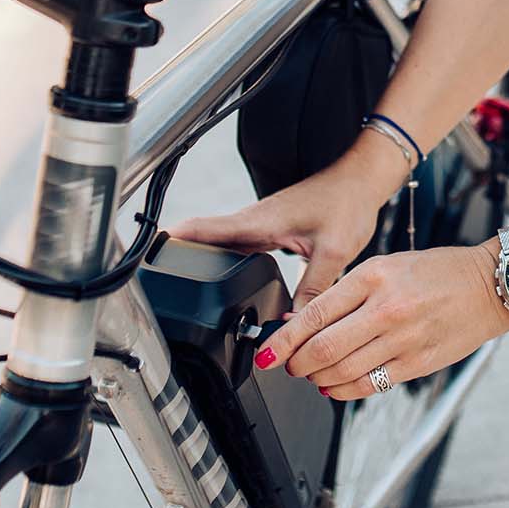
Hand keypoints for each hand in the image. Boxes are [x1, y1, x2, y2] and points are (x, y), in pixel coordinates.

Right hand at [166, 166, 386, 306]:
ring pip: (218, 244)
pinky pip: (235, 246)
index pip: (204, 229)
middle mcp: (253, 221)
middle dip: (179, 258)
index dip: (173, 241)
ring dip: (200, 259)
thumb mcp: (333, 254)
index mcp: (259, 222)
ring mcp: (258, 224)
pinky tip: (220, 278)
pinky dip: (222, 259)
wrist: (361, 182)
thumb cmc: (348, 204)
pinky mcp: (268, 229)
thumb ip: (312, 292)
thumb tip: (291, 326)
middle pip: (203, 239)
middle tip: (157, 284)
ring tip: (179, 286)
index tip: (147, 254)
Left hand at [255, 241, 508, 400]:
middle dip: (296, 364)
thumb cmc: (437, 272)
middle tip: (289, 366)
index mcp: (374, 276)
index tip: (266, 353)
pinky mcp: (417, 364)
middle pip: (323, 349)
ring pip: (342, 372)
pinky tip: (334, 385)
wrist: (489, 286)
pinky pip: (369, 386)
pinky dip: (343, 390)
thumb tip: (302, 323)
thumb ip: (345, 292)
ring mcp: (403, 339)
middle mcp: (386, 308)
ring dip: (317, 378)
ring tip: (312, 374)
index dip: (282, 341)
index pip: (314, 315)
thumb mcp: (387, 266)